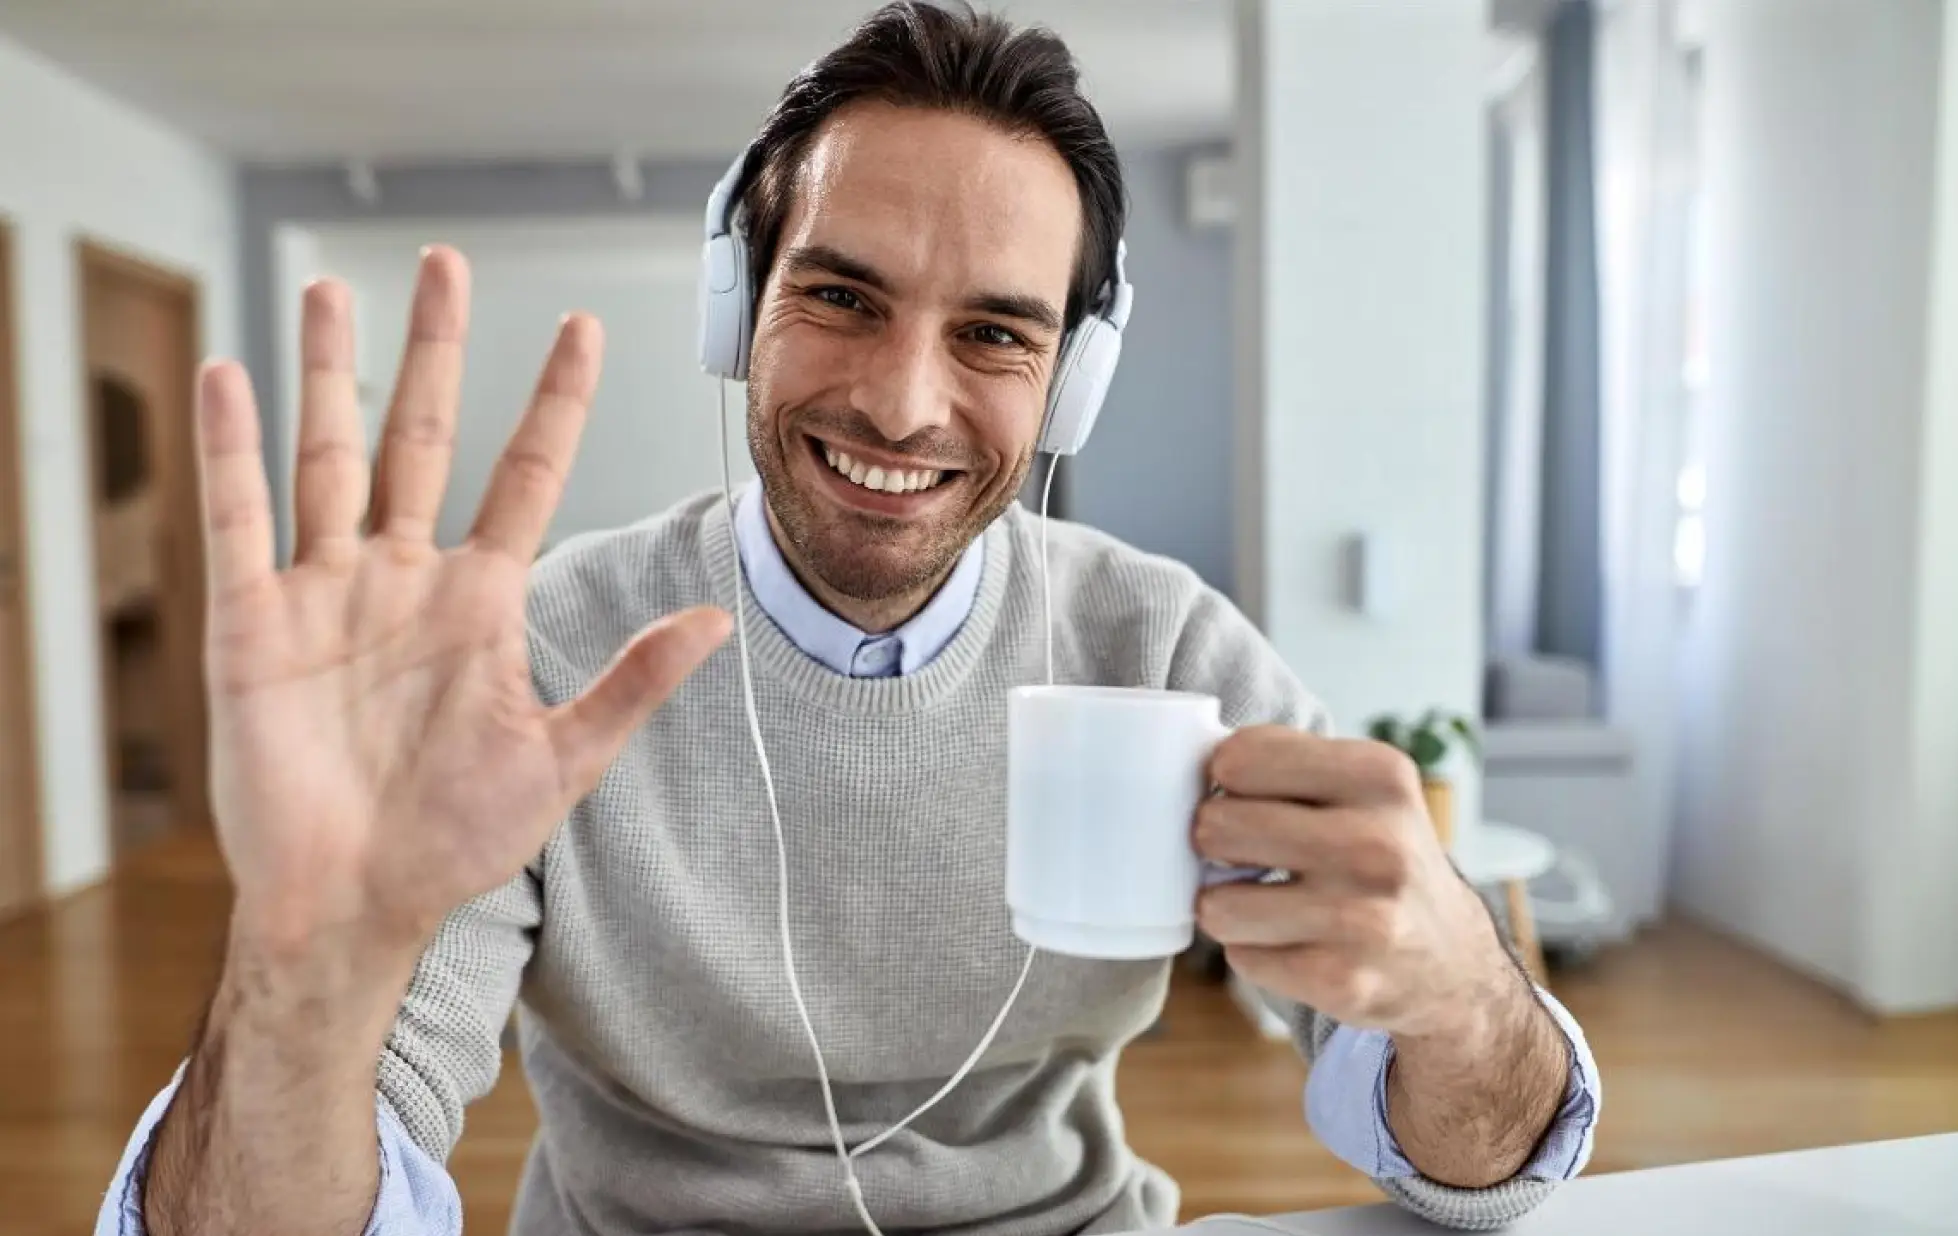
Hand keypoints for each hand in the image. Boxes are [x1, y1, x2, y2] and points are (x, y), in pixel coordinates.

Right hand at [195, 246, 730, 956]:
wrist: (357, 906)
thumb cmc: (458, 841)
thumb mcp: (561, 760)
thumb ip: (632, 684)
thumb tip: (717, 623)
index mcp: (483, 601)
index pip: (525, 474)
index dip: (554, 402)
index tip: (583, 327)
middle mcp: (406, 578)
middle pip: (423, 436)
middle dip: (435, 350)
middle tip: (442, 261)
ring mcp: (328, 592)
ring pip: (329, 455)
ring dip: (329, 373)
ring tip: (331, 289)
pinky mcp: (255, 623)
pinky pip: (242, 520)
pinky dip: (232, 451)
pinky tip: (229, 376)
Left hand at [1192, 727, 1521, 1041]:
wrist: (1452, 961)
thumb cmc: (1380, 857)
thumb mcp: (1363, 785)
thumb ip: (1285, 759)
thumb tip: (1193, 767)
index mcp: (1380, 776)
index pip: (1238, 758)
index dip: (1226, 781)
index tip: (1248, 797)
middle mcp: (1379, 844)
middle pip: (1216, 826)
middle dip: (1215, 841)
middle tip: (1243, 853)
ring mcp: (1365, 918)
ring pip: (1217, 904)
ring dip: (1226, 905)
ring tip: (1265, 903)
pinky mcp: (1346, 983)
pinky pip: (1242, 957)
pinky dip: (1255, 951)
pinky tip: (1294, 943)